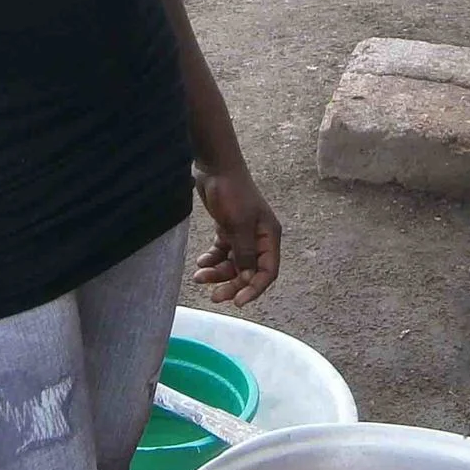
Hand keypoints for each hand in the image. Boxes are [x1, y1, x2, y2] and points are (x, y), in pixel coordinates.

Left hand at [193, 162, 281, 306]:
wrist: (215, 167)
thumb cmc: (232, 193)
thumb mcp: (239, 224)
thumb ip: (244, 252)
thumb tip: (247, 278)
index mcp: (269, 237)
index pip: (267, 271)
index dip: (254, 288)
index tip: (237, 302)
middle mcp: (259, 238)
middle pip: (248, 271)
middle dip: (231, 284)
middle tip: (214, 296)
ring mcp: (243, 234)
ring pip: (233, 263)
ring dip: (218, 273)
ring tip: (199, 276)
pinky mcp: (228, 229)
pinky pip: (222, 252)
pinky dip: (212, 259)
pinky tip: (201, 263)